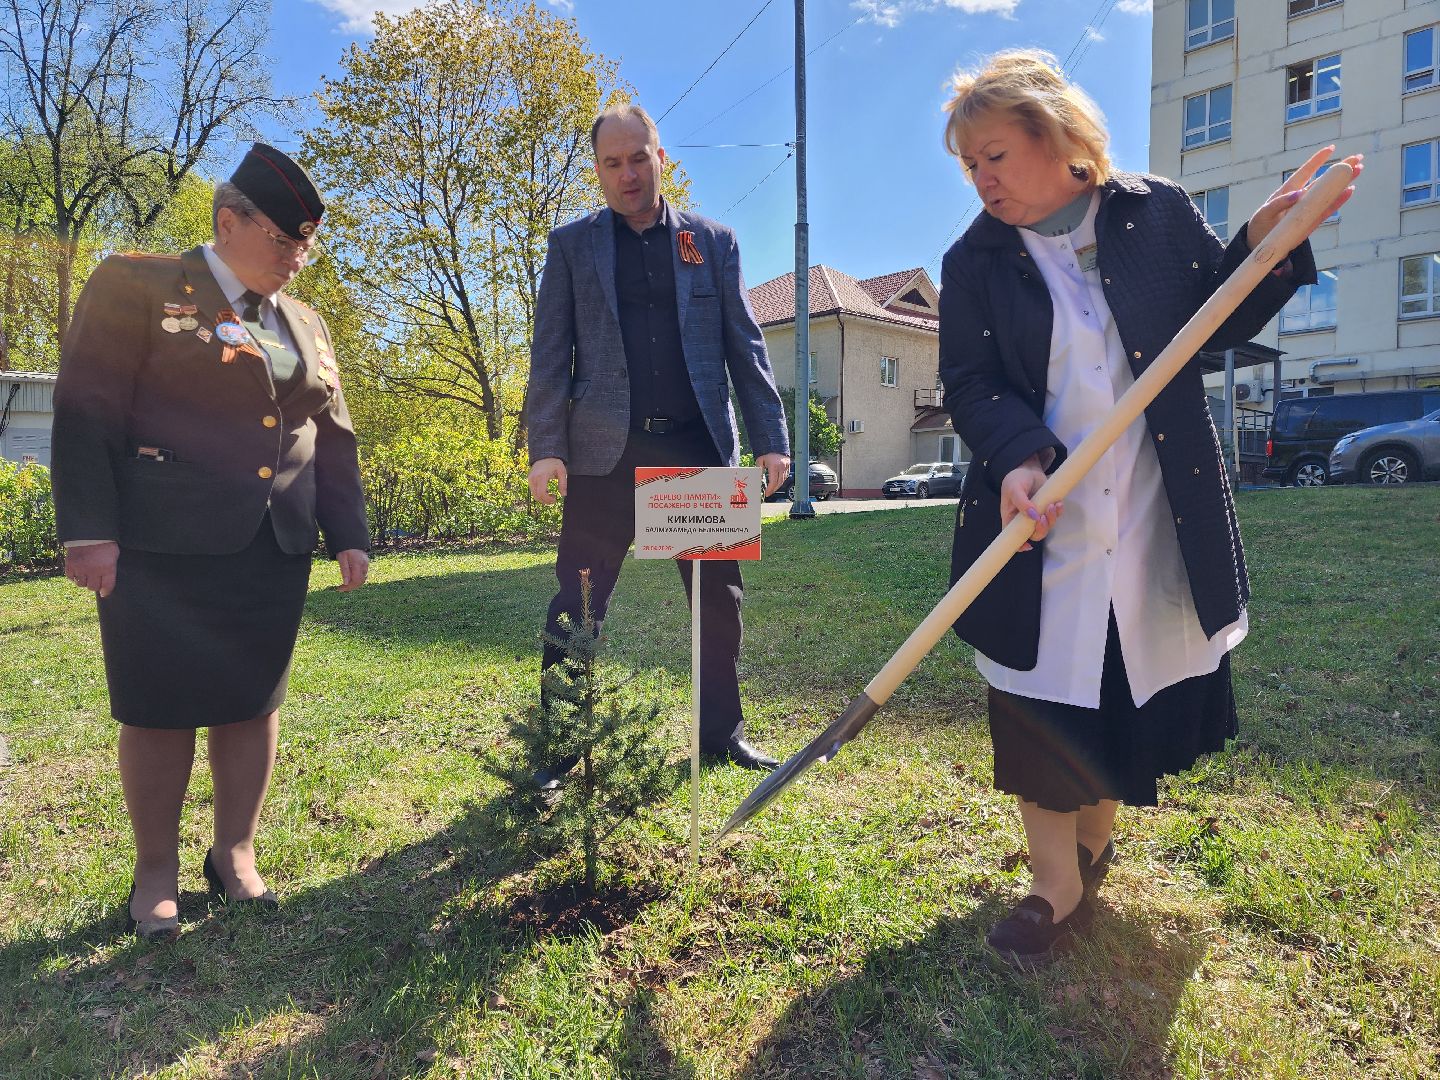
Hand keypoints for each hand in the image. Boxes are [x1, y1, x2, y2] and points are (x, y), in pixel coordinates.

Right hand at [65, 542, 118, 597]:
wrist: (89, 532)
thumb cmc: (104, 543)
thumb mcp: (114, 555)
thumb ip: (111, 569)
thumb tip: (106, 584)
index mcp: (107, 568)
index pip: (107, 586)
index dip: (106, 591)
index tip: (104, 592)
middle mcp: (93, 570)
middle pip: (93, 587)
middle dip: (95, 585)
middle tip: (95, 581)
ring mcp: (81, 568)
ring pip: (81, 584)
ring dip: (84, 581)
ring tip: (86, 575)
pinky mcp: (70, 564)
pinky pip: (70, 577)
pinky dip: (74, 576)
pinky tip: (78, 572)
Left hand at [335, 548, 368, 592]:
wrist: (352, 540)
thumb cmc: (345, 549)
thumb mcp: (342, 558)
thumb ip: (344, 570)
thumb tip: (346, 583)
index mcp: (358, 564)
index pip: (356, 580)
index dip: (348, 587)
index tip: (339, 589)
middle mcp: (364, 565)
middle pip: (360, 582)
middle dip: (350, 587)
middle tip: (341, 588)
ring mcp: (366, 565)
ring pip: (362, 580)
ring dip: (354, 584)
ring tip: (344, 585)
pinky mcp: (366, 565)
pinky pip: (363, 575)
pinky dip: (356, 580)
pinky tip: (349, 579)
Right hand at [528, 457, 567, 503]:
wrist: (545, 455)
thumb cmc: (554, 463)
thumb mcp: (562, 472)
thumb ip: (563, 483)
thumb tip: (563, 495)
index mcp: (541, 476)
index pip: (541, 493)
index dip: (548, 499)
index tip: (555, 499)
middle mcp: (534, 478)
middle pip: (537, 496)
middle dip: (546, 501)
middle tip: (554, 500)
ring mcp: (530, 479)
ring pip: (534, 495)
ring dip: (542, 499)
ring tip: (550, 496)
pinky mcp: (529, 479)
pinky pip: (533, 491)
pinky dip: (539, 494)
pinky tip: (546, 492)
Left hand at [757, 453, 790, 497]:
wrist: (776, 446)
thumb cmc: (767, 453)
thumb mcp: (760, 460)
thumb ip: (759, 469)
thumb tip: (758, 478)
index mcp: (774, 466)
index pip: (773, 481)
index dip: (770, 489)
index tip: (767, 493)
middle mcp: (782, 467)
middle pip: (779, 483)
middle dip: (773, 489)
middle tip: (768, 493)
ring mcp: (786, 467)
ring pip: (783, 481)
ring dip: (777, 486)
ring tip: (772, 489)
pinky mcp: (788, 467)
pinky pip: (785, 477)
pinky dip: (781, 481)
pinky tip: (776, 483)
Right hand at [999, 456, 1061, 552]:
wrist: (1028, 468)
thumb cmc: (1016, 478)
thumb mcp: (1014, 489)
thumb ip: (1022, 503)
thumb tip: (1033, 517)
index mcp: (1011, 518)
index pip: (1013, 536)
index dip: (1020, 545)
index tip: (1028, 546)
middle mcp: (1024, 520)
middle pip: (1033, 535)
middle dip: (1041, 529)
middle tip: (1043, 517)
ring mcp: (1036, 515)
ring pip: (1046, 527)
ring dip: (1051, 519)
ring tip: (1052, 505)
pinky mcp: (1047, 508)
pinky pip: (1055, 517)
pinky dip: (1058, 512)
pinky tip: (1058, 503)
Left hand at [1247, 147, 1361, 251]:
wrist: (1261, 246)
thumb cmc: (1260, 226)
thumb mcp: (1264, 213)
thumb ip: (1279, 203)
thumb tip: (1299, 194)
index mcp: (1288, 190)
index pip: (1305, 172)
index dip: (1317, 160)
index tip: (1331, 148)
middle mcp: (1301, 197)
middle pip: (1323, 180)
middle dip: (1339, 168)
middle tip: (1358, 158)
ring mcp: (1308, 208)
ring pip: (1329, 192)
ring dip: (1343, 182)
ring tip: (1359, 170)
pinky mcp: (1312, 221)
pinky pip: (1327, 209)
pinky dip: (1338, 201)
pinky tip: (1349, 190)